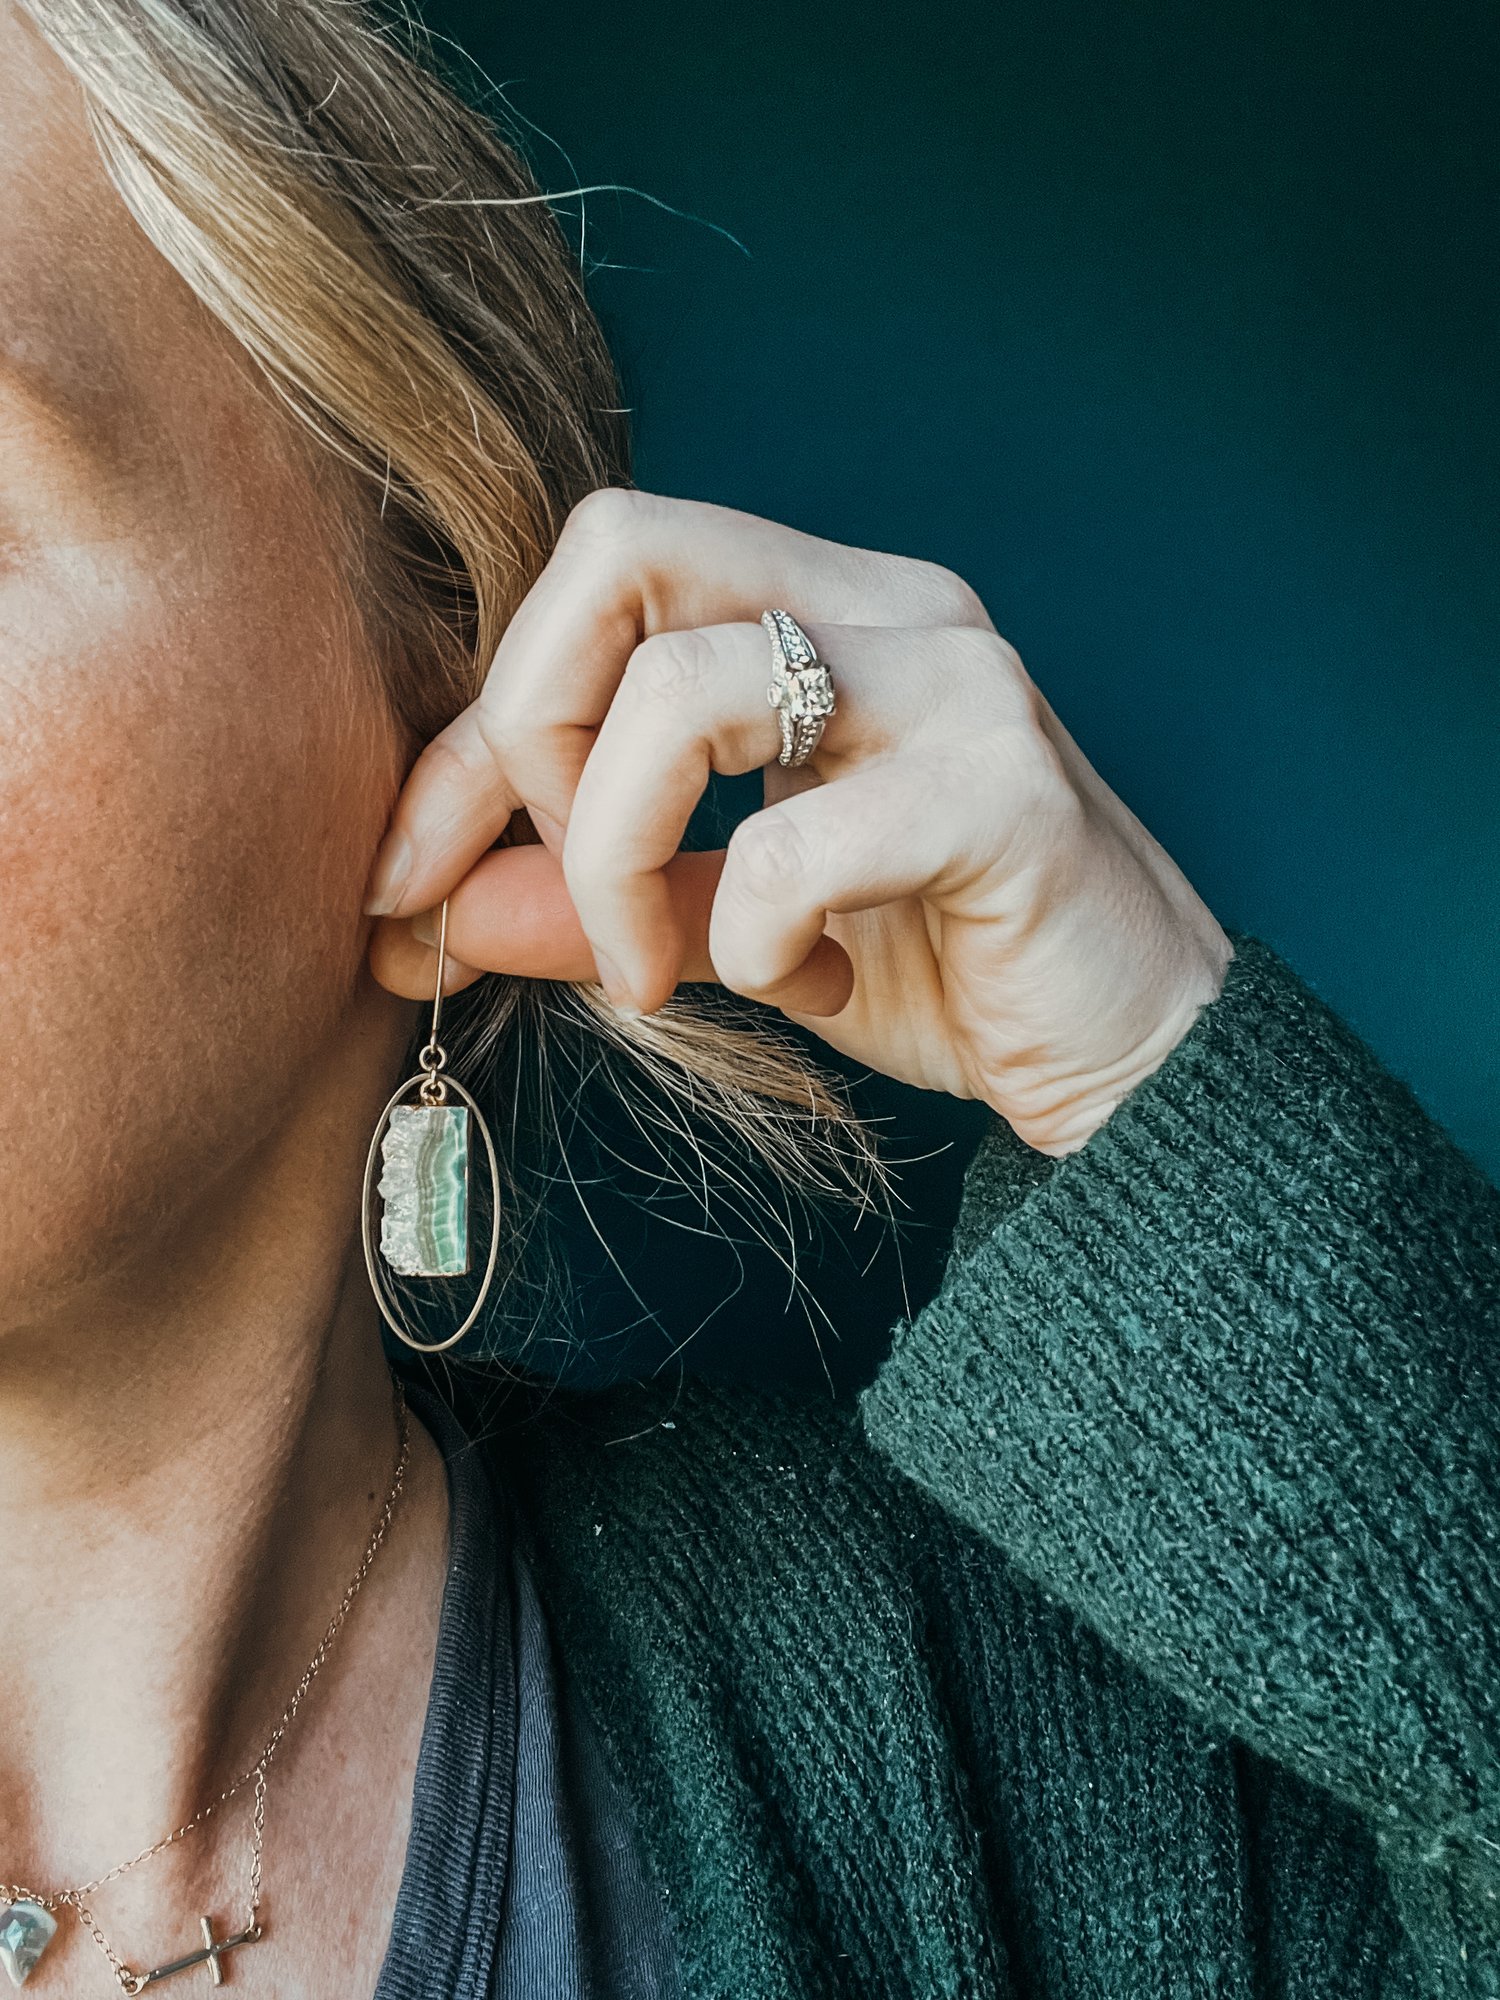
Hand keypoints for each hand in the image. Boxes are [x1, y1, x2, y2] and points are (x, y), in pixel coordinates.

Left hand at [363, 490, 1231, 1155]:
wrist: (1141, 1062)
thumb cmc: (946, 971)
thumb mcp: (736, 935)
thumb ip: (600, 899)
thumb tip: (431, 908)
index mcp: (825, 609)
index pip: (598, 577)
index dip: (473, 726)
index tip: (405, 871)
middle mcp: (891, 608)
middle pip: (622, 547)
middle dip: (527, 732)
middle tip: (549, 881)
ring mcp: (958, 687)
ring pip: (690, 686)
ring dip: (614, 853)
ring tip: (658, 970)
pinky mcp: (1008, 797)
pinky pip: (799, 843)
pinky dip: (750, 938)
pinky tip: (797, 984)